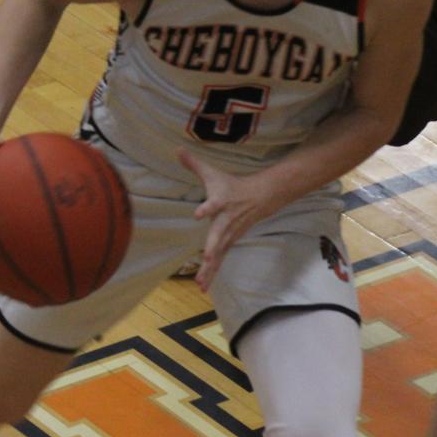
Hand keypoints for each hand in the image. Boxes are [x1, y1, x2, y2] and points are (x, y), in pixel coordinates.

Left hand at [177, 148, 277, 291]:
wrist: (261, 197)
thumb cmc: (232, 185)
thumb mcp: (213, 173)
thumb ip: (193, 164)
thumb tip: (176, 149)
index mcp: (221, 202)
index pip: (214, 205)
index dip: (206, 208)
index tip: (199, 213)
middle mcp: (226, 221)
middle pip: (219, 235)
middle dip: (213, 247)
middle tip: (207, 259)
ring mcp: (230, 234)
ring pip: (219, 253)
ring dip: (210, 269)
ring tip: (200, 283)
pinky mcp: (229, 243)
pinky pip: (219, 260)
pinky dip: (211, 274)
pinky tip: (202, 287)